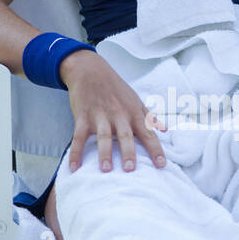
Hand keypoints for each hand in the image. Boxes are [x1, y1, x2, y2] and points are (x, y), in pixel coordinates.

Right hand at [59, 50, 166, 172]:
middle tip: (131, 169)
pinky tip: (73, 167)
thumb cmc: (115, 87)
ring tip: (105, 169)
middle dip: (128, 152)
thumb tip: (165, 130)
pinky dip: (75, 152)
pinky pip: (78, 137)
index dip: (155, 150)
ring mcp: (100, 116)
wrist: (90, 70)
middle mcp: (119, 115)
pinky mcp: (82, 117)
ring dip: (104, 153)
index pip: (148, 133)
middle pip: (125, 136)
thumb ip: (149, 117)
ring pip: (103, 136)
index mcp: (133, 113)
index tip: (161, 165)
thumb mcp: (135, 99)